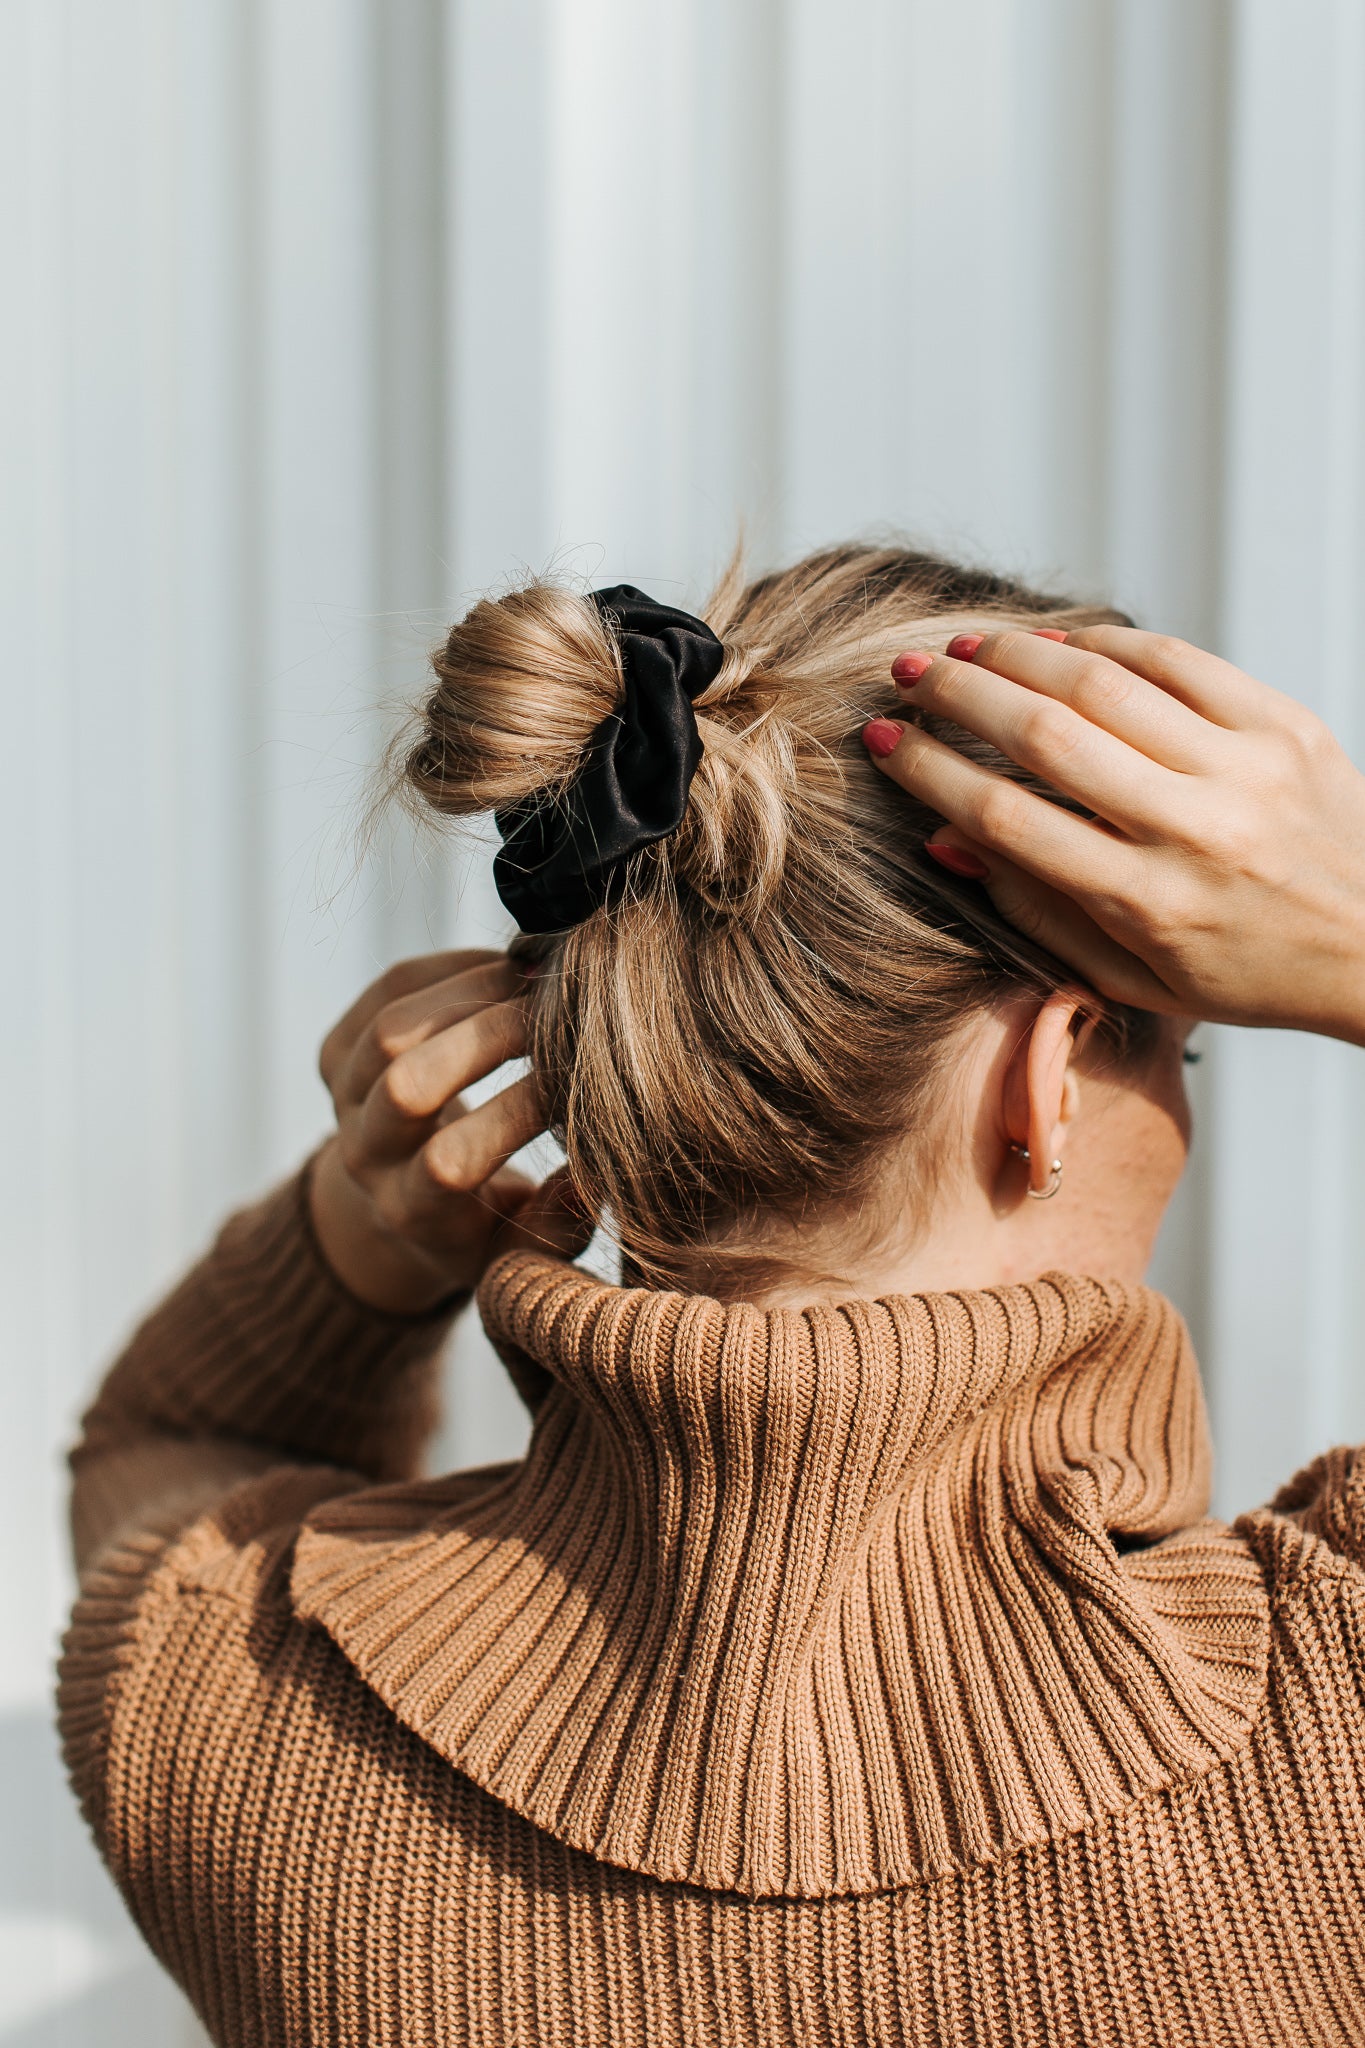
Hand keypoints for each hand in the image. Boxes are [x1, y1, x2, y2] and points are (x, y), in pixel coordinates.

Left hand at [309, 950, 589, 1313]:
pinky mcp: (337, 1051)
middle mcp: (364, 1157)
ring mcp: (341, 1099)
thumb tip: (587, 1181)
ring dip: (474, 992)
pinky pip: (389, 989)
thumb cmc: (482, 1226)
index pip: (450, 1161)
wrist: (404, 1203)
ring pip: (393, 1026)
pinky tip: (506, 968)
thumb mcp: (520, 1252)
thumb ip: (556, 1229)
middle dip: (491, 1037)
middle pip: (407, 1083)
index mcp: (411, 1212)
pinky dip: (452, 968)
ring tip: (539, 981)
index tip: (576, 1085)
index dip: (517, 1114)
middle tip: (559, 1013)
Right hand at [863, 626, 1364, 1044]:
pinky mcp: (1282, 724)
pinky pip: (1178, 662)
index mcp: (1149, 904)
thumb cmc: (1248, 972)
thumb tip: (949, 840)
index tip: (885, 742)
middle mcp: (1194, 831)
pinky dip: (1106, 645)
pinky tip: (1058, 645)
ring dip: (1018, 655)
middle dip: (958, 696)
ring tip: (966, 646)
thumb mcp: (1135, 977)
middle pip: (1046, 737)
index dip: (932, 773)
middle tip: (907, 673)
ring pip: (1104, 685)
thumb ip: (1039, 912)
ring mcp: (1244, 769)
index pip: (1010, 819)